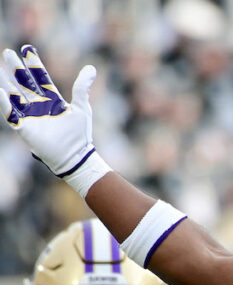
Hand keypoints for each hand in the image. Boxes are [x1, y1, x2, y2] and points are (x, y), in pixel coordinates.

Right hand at [0, 44, 108, 194]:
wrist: (75, 155)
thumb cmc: (79, 134)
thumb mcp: (82, 107)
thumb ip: (82, 87)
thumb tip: (91, 68)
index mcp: (53, 100)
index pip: (40, 78)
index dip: (34, 64)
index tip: (27, 49)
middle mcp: (39, 105)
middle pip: (24, 83)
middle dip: (16, 68)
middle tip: (7, 52)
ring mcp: (30, 115)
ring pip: (15, 94)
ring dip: (6, 82)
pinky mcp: (24, 127)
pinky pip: (11, 114)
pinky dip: (5, 103)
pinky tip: (1, 92)